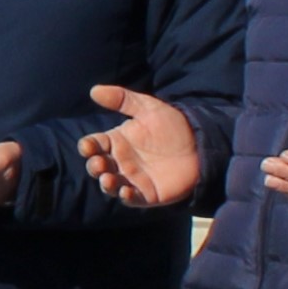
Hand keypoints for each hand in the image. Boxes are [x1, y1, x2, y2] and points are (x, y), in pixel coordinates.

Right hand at [79, 84, 203, 208]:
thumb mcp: (147, 107)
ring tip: (108, 179)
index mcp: (117, 141)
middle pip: (98, 166)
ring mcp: (133, 178)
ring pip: (111, 184)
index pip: (94, 144)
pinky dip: (126, 196)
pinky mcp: (147, 193)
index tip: (88, 146)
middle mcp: (120, 161)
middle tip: (99, 162)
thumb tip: (94, 90)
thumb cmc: (171, 124)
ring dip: (106, 184)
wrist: (200, 142)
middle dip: (94, 166)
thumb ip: (122, 99)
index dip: (87, 146)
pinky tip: (126, 191)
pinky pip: (132, 198)